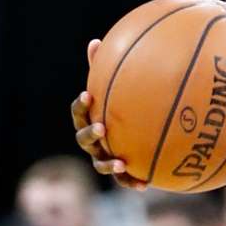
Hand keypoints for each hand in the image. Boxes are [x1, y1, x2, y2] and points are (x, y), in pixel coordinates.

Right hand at [71, 39, 146, 190]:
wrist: (133, 135)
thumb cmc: (121, 106)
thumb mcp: (114, 87)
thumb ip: (106, 69)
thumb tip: (96, 41)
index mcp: (90, 118)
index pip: (79, 111)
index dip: (81, 105)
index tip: (88, 95)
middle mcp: (93, 140)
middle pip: (84, 139)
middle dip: (91, 135)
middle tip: (102, 128)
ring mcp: (104, 157)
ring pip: (100, 164)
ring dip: (108, 164)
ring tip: (121, 162)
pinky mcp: (120, 171)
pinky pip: (124, 179)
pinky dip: (133, 182)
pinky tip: (147, 184)